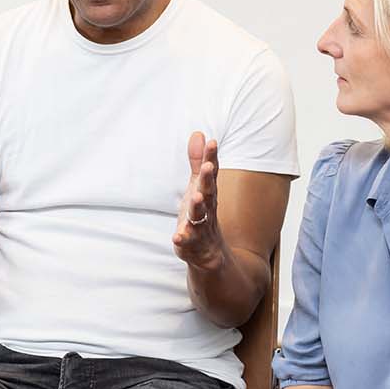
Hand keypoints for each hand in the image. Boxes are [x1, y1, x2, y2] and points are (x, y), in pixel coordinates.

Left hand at [172, 131, 224, 268]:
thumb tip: (199, 133)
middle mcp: (207, 208)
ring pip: (200, 216)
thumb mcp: (198, 186)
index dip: (211, 158)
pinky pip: (188, 241)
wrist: (210, 254)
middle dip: (208, 180)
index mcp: (208, 193)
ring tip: (196, 197)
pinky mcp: (191, 244)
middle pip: (209, 192)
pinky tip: (177, 236)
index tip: (212, 142)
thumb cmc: (202, 214)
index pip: (211, 173)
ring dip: (198, 207)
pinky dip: (183, 239)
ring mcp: (201, 226)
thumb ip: (197, 162)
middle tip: (208, 166)